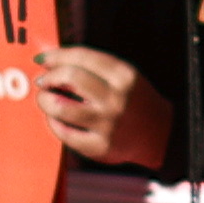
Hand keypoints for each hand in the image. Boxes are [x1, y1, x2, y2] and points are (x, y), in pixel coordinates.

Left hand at [38, 44, 174, 170]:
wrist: (160, 134)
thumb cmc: (134, 100)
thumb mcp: (124, 76)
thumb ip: (93, 67)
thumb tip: (51, 62)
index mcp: (124, 75)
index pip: (82, 57)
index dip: (56, 55)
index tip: (42, 58)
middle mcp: (117, 98)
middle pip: (70, 77)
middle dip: (49, 77)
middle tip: (43, 81)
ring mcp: (108, 124)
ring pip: (62, 107)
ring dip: (45, 100)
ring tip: (45, 99)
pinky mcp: (100, 147)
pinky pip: (65, 133)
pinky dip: (53, 123)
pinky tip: (55, 119)